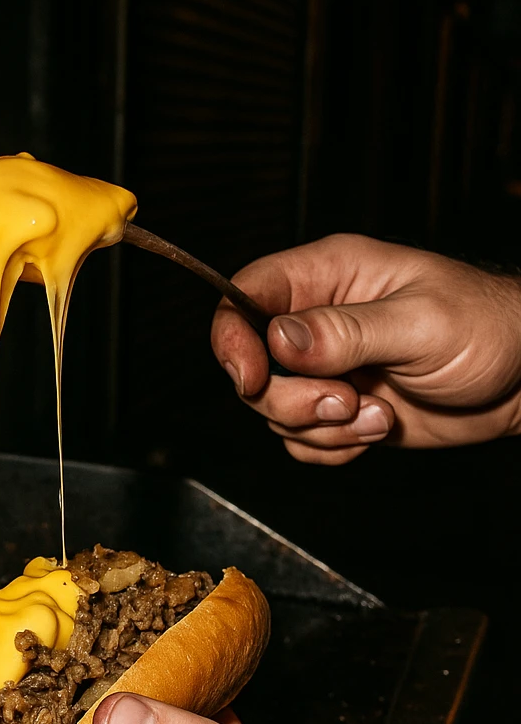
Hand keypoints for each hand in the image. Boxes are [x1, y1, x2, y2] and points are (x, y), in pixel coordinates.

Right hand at [211, 234, 520, 463]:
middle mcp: (319, 320)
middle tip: (345, 402)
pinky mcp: (340, 410)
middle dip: (289, 398)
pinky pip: (301, 440)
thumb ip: (346, 331)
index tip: (252, 379)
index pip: (246, 294)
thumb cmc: (491, 328)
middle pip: (252, 363)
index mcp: (331, 275)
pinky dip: (331, 448)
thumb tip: (279, 338)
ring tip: (377, 414)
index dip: (232, 338)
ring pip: (274, 409)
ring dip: (320, 428)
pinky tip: (376, 429)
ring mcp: (328, 368)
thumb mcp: (421, 324)